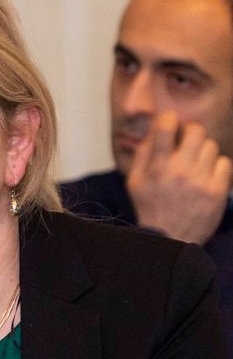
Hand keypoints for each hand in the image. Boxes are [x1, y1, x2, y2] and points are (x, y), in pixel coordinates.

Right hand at [126, 112, 232, 244]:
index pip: (166, 125)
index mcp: (156, 166)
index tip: (170, 125)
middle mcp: (179, 170)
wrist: (168, 239)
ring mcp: (200, 180)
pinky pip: (224, 163)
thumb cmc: (150, 207)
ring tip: (196, 164)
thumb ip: (144, 152)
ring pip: (211, 146)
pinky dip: (216, 167)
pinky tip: (206, 176)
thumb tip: (158, 126)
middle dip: (192, 132)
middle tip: (187, 142)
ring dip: (203, 151)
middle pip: (196, 130)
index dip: (169, 120)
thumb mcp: (135, 180)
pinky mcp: (217, 190)